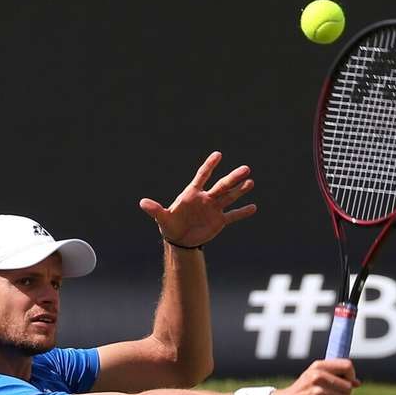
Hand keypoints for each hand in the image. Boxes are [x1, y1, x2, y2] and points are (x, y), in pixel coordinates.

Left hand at [139, 151, 256, 247]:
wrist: (179, 239)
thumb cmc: (170, 225)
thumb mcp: (162, 218)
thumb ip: (155, 210)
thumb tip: (142, 203)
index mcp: (192, 194)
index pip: (202, 176)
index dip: (210, 165)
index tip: (218, 154)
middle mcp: (206, 198)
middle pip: (221, 186)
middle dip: (233, 178)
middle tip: (246, 169)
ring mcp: (214, 209)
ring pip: (229, 197)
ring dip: (240, 191)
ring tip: (250, 182)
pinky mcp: (219, 221)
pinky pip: (233, 215)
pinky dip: (242, 212)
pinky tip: (253, 207)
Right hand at [267, 359, 360, 394]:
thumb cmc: (303, 391)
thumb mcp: (314, 376)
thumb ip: (335, 376)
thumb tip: (357, 383)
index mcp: (318, 366)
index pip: (347, 366)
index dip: (351, 375)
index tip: (348, 383)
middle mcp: (318, 377)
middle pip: (348, 387)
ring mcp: (317, 393)